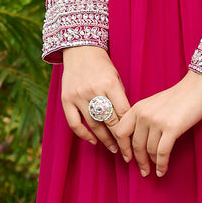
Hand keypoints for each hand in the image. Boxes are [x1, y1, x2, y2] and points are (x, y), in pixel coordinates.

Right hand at [61, 46, 133, 161]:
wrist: (80, 50)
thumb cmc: (103, 66)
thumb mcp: (116, 77)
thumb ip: (120, 98)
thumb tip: (129, 124)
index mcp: (110, 84)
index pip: (123, 113)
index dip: (130, 131)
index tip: (135, 142)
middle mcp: (94, 90)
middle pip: (110, 121)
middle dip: (120, 140)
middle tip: (127, 152)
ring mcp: (78, 96)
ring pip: (94, 125)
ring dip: (105, 140)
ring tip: (114, 149)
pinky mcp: (66, 99)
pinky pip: (75, 123)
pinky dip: (84, 135)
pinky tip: (94, 141)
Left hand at [114, 69, 201, 177]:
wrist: (198, 87)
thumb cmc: (179, 97)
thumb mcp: (154, 104)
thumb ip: (144, 118)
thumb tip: (140, 141)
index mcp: (138, 108)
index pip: (121, 132)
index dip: (123, 148)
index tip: (127, 158)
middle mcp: (144, 114)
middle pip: (136, 145)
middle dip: (139, 161)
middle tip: (143, 171)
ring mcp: (157, 121)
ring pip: (149, 150)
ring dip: (152, 163)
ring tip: (156, 170)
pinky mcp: (172, 128)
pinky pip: (162, 152)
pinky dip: (162, 164)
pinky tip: (162, 171)